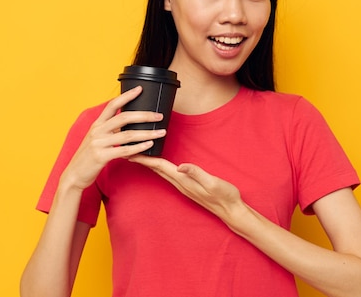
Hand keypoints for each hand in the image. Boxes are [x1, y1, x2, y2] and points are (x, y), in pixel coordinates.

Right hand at [60, 86, 166, 190]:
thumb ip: (110, 130)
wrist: (74, 175)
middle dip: (144, 115)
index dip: (126, 96)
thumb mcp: (96, 139)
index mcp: (97, 124)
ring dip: (147, 133)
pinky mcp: (101, 156)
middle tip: (159, 116)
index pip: (112, 104)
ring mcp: (98, 143)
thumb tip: (128, 124)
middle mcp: (97, 131)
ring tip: (161, 132)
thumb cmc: (88, 157)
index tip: (140, 89)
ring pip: (128, 135)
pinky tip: (149, 145)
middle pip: (124, 117)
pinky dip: (139, 147)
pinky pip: (124, 150)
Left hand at [129, 156, 243, 220]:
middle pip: (157, 170)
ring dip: (150, 164)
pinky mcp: (189, 187)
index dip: (146, 158)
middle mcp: (181, 184)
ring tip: (140, 155)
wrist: (232, 210)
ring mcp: (184, 186)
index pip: (160, 167)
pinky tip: (161, 164)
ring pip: (162, 173)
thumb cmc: (225, 196)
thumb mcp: (213, 182)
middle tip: (129, 150)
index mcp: (184, 181)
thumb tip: (181, 166)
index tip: (131, 151)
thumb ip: (197, 173)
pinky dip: (161, 167)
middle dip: (142, 160)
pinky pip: (170, 175)